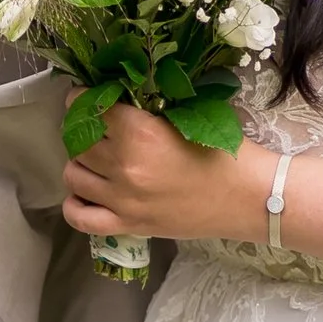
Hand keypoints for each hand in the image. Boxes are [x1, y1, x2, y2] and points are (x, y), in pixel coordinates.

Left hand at [63, 108, 271, 248]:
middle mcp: (125, 165)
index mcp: (140, 132)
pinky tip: (85, 193)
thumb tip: (119, 96)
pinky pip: (80, 217)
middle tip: (94, 128)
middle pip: (78, 142)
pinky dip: (74, 204)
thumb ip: (150, 107)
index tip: (86, 97)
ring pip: (73, 175)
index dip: (83, 99)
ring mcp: (123, 199)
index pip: (90, 108)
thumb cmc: (227, 152)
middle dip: (81, 130)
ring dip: (79, 163)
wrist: (249, 197)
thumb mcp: (189, 116)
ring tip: (94, 159)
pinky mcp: (128, 225)